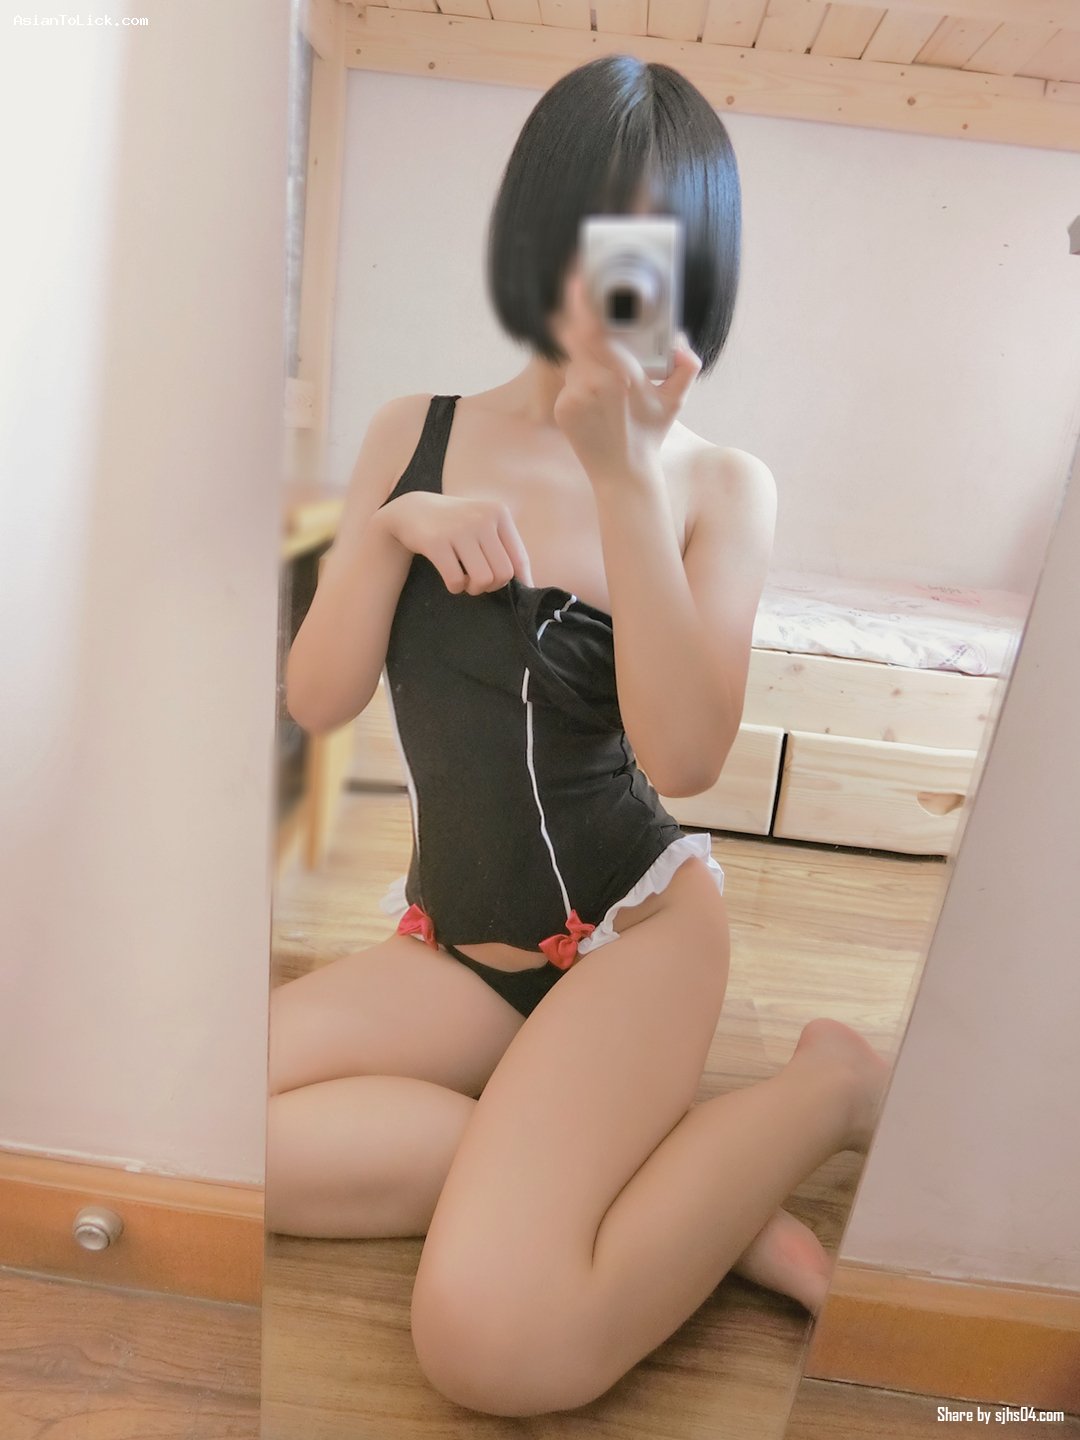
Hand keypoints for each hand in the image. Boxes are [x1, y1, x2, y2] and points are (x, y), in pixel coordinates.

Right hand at [380, 491, 533, 595]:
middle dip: (492, 586)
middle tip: (479, 582)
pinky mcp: (436, 542)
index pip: (520, 558)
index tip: (514, 592)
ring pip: (483, 579)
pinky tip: (452, 579)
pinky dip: (455, 587)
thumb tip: (528, 584)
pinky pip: (456, 580)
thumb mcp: (483, 524)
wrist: (413, 510)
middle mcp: (482, 518)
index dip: (520, 582)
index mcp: (498, 513)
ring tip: (466, 581)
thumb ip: (504, 548)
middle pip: (504, 573)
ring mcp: (459, 529)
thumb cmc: (455, 524)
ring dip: (474, 589)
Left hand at [550, 258, 701, 486]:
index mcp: (623, 375)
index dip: (581, 301)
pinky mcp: (562, 409)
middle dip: (577, 318)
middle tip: (582, 301)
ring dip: (584, 355)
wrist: (623, 474)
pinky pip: (568, 381)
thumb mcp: (674, 401)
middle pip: (575, 336)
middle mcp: (595, 384)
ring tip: (601, 366)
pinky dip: (578, 379)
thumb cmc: (649, 435)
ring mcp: (575, 397)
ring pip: (573, 359)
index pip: (593, 328)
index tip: (577, 280)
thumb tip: (681, 340)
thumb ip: (685, 367)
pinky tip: (593, 394)